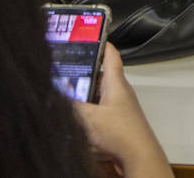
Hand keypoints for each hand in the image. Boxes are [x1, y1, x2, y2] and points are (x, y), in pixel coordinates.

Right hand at [75, 45, 172, 177]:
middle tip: (63, 68)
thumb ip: (70, 105)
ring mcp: (118, 108)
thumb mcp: (88, 117)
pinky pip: (99, 111)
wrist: (138, 157)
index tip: (88, 35)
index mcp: (116, 83)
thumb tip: (55, 93)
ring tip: (63, 93)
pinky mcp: (116, 123)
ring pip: (97, 94)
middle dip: (82, 72)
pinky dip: (87, 111)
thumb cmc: (120, 134)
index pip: (110, 54)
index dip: (100, 42)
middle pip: (100, 75)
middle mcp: (119, 92)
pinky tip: (74, 118)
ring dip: (83, 94)